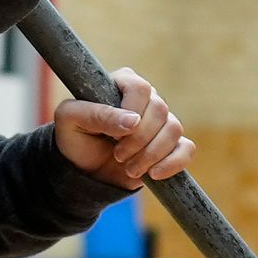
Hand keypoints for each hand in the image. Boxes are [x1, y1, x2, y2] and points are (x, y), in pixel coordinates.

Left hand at [55, 68, 192, 188]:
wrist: (83, 169)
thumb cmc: (74, 137)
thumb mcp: (71, 120)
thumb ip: (97, 114)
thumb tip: (133, 121)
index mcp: (123, 83)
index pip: (140, 88)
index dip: (131, 112)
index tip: (113, 135)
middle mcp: (147, 99)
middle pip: (160, 110)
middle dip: (139, 140)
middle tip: (118, 156)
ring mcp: (161, 122)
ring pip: (174, 129)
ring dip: (151, 154)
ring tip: (130, 169)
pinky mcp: (171, 145)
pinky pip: (186, 149)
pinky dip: (172, 163)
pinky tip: (153, 174)